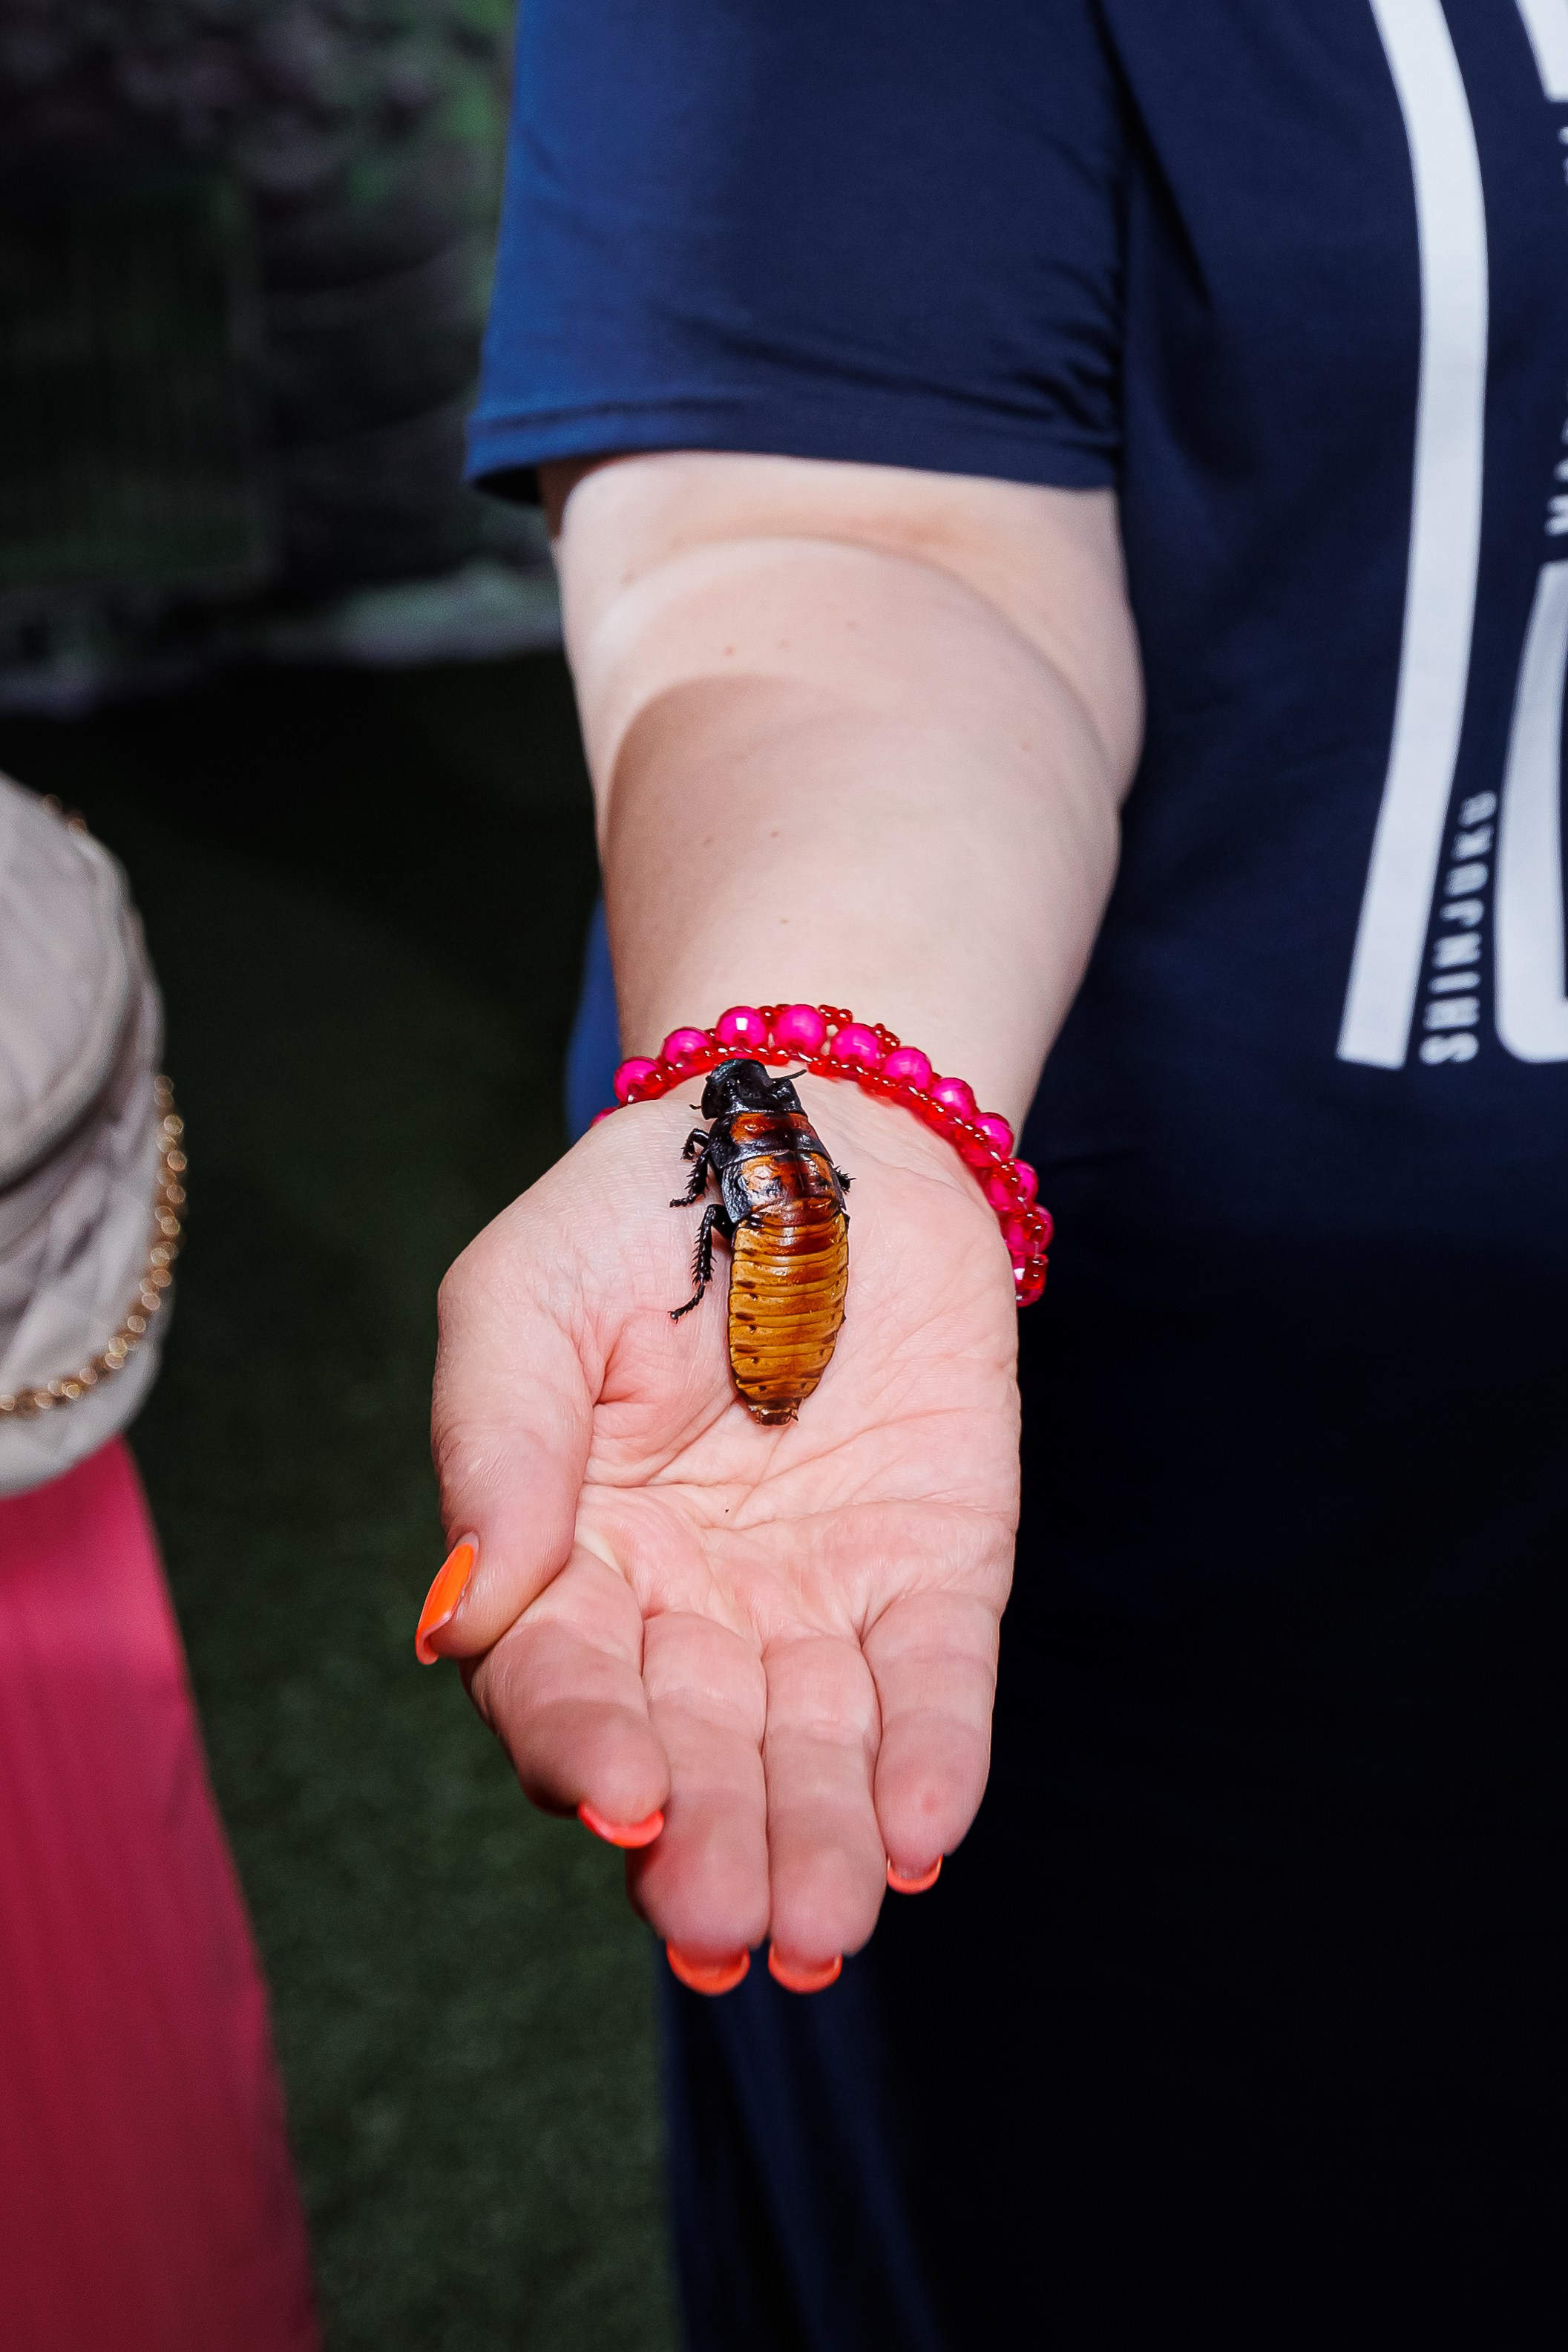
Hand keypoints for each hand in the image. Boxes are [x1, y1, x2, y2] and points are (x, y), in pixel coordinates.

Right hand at [429, 1082, 1019, 1982]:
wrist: (822, 1129)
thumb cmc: (639, 1212)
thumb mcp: (524, 1297)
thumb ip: (494, 1443)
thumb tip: (459, 1621)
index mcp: (570, 1557)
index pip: (564, 1682)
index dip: (587, 1744)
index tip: (621, 1795)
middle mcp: (690, 1606)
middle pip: (695, 1749)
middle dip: (711, 1840)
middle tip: (727, 1923)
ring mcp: (816, 1595)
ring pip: (816, 1746)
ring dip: (821, 1839)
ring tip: (824, 1925)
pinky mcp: (935, 1568)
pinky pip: (933, 1677)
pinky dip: (932, 1755)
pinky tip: (925, 1830)